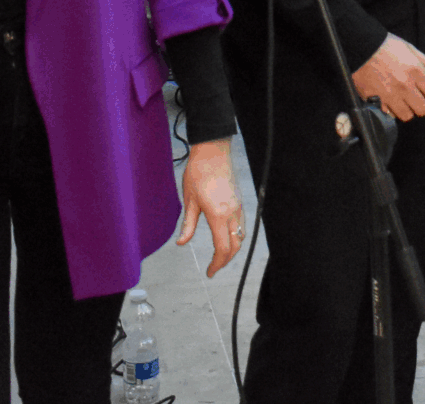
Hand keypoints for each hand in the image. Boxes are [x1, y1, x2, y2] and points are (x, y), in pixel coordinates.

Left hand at [174, 140, 243, 277]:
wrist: (212, 151)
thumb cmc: (198, 173)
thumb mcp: (189, 200)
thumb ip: (188, 224)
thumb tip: (182, 242)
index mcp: (218, 215)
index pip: (222, 248)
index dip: (217, 264)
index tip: (209, 272)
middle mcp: (232, 213)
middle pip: (235, 246)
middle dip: (225, 260)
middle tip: (213, 268)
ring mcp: (238, 206)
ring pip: (241, 236)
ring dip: (232, 249)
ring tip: (219, 255)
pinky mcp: (239, 200)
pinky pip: (241, 224)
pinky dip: (236, 236)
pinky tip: (226, 236)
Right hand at [350, 33, 424, 120]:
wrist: (361, 47)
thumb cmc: (385, 45)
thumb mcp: (410, 48)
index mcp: (415, 71)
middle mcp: (404, 85)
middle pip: (423, 109)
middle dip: (420, 104)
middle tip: (414, 97)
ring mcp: (390, 95)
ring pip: (407, 115)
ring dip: (405, 109)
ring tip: (400, 100)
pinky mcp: (375, 100)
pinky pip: (389, 115)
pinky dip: (390, 110)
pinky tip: (388, 100)